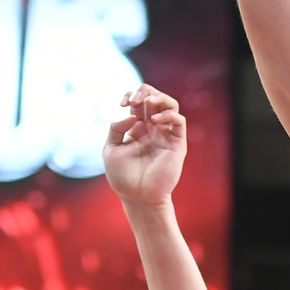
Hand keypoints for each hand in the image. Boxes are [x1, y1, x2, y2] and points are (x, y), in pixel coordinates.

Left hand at [103, 86, 187, 208]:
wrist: (138, 197)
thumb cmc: (123, 177)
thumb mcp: (110, 149)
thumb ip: (116, 128)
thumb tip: (132, 114)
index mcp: (137, 128)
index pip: (138, 102)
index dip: (131, 95)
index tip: (122, 103)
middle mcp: (152, 129)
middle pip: (154, 98)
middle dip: (144, 92)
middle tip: (133, 100)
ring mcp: (165, 135)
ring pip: (170, 105)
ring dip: (159, 97)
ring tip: (147, 102)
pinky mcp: (177, 144)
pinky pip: (179, 121)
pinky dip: (169, 115)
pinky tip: (155, 120)